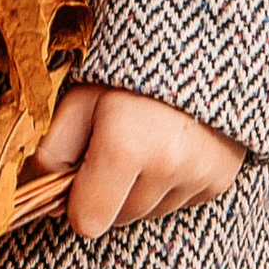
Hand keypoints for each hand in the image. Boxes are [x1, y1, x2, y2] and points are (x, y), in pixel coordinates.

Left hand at [26, 85, 246, 240]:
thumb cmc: (126, 70)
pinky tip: (167, 150)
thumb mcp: (80, 97)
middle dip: (107, 194)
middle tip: (111, 149)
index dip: (75, 204)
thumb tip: (49, 196)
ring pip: (149, 213)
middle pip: (118, 218)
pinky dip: (168, 187)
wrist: (198, 48)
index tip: (78, 179)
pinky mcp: (219, 181)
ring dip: (138, 192)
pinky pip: (179, 204)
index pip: (87, 220)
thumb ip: (55, 149)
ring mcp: (198, 176)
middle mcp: (166, 166)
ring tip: (143, 144)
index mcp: (125, 145)